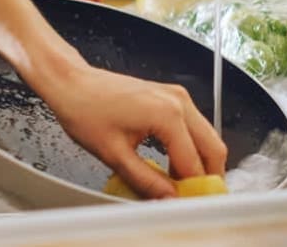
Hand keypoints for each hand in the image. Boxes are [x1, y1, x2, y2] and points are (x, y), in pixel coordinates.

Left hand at [38, 64, 227, 199]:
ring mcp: (177, 96)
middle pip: (213, 147)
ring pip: (206, 137)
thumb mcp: (115, 155)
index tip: (187, 204)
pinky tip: (172, 164)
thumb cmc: (86, 109)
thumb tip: (168, 198)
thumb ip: (146, 181)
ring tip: (178, 184)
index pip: (194, 163)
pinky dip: (189, 148)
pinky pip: (193, 127)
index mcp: (168, 115)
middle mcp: (178, 102)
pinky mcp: (171, 97)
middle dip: (206, 177)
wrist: (73, 83)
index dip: (193, 190)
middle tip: (191, 197)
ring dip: (198, 162)